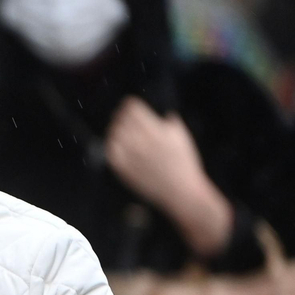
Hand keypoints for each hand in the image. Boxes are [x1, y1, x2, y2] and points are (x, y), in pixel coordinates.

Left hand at [105, 97, 232, 256]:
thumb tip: (162, 114)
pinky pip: (110, 151)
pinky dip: (111, 143)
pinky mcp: (122, 168)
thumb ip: (171, 122)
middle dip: (122, 114)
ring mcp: (128, 155)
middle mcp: (139, 141)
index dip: (130, 104)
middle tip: (123, 114)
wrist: (179, 190)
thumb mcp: (182, 137)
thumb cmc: (184, 163)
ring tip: (119, 127)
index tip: (130, 104)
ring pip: (113, 133)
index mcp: (154, 130)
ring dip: (115, 127)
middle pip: (121, 119)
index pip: (133, 109)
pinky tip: (115, 142)